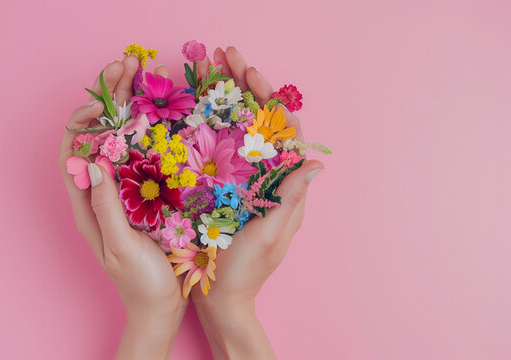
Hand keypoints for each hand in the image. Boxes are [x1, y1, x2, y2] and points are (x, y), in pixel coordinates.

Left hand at [58, 57, 185, 358]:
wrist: (162, 306)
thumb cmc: (140, 282)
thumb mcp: (119, 246)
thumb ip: (106, 206)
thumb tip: (95, 162)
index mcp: (88, 204)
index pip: (74, 151)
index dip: (84, 120)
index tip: (105, 99)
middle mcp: (104, 192)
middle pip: (99, 135)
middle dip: (110, 97)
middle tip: (129, 64)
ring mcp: (129, 191)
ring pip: (123, 139)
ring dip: (132, 106)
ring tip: (146, 74)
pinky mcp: (151, 195)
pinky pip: (147, 154)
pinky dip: (153, 128)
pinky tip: (168, 113)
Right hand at [191, 47, 323, 359]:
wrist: (221, 298)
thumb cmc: (247, 270)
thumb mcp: (271, 235)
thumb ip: (290, 200)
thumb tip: (315, 163)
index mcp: (284, 185)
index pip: (283, 133)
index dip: (269, 100)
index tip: (250, 73)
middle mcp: (265, 176)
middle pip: (259, 122)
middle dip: (244, 85)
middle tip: (224, 55)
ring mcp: (243, 180)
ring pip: (238, 129)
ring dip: (225, 96)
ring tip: (208, 66)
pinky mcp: (221, 188)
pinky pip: (218, 149)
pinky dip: (209, 122)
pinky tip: (195, 102)